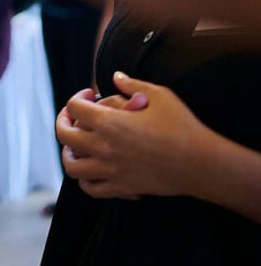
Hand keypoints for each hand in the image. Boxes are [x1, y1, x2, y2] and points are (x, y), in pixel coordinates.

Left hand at [57, 73, 206, 199]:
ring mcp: (109, 170)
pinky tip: (93, 169)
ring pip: (71, 165)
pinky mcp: (120, 187)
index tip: (89, 94)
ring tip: (76, 145)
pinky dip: (85, 180)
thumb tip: (116, 76)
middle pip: (63, 135)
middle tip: (73, 117)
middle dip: (63, 121)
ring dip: (68, 153)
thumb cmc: (183, 127)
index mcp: (108, 122)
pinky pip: (90, 188)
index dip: (77, 96)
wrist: (202, 163)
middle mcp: (102, 146)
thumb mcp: (160, 96)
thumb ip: (133, 84)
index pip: (73, 107)